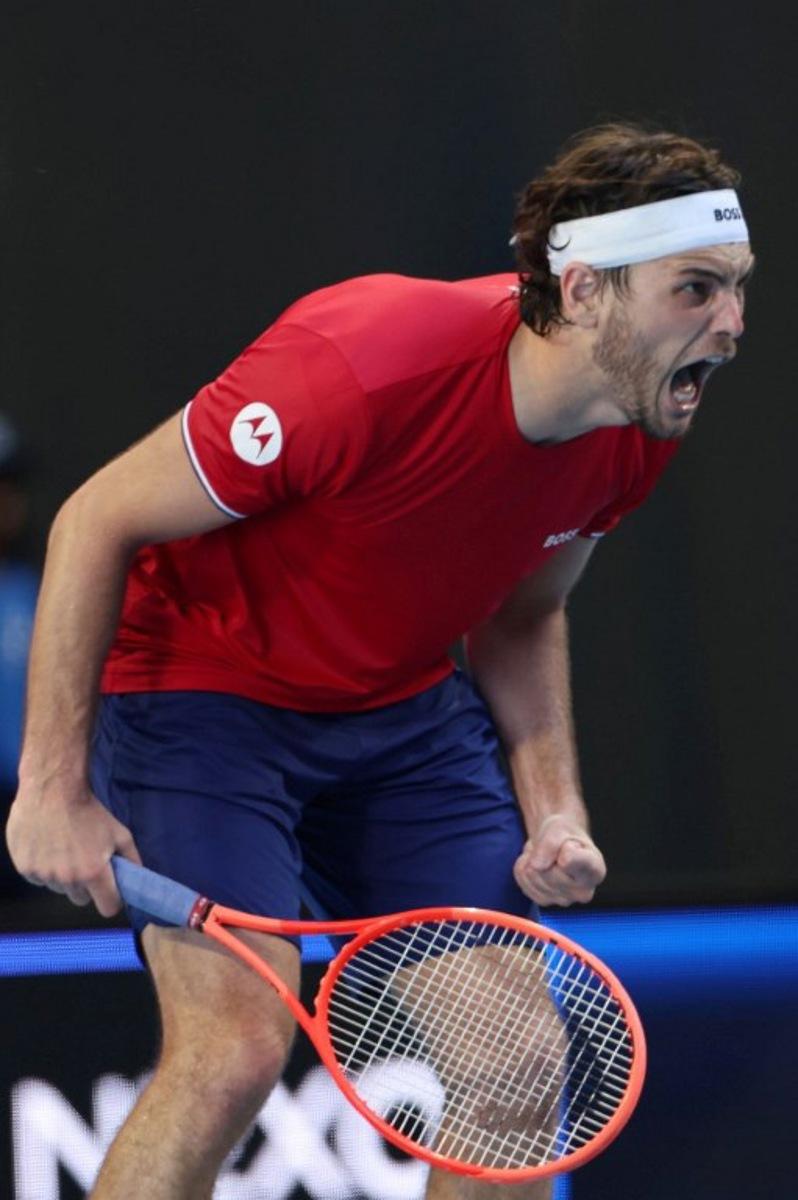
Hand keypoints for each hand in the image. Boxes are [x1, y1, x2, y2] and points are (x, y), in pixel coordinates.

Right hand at [6, 784, 139, 916]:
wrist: (52, 790)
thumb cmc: (90, 811)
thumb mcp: (119, 833)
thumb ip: (132, 859)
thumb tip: (138, 877)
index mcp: (93, 873)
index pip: (107, 908)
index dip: (111, 899)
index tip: (109, 889)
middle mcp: (68, 879)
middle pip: (81, 899)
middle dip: (85, 886)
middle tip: (84, 861)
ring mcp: (44, 875)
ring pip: (59, 888)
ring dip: (62, 876)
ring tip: (63, 849)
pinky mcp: (25, 868)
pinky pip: (38, 879)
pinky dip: (43, 868)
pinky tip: (46, 846)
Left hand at [513, 814, 605, 906]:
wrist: (559, 844)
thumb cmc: (565, 836)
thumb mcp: (560, 828)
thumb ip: (551, 843)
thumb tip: (536, 866)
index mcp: (595, 870)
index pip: (579, 863)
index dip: (567, 854)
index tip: (568, 846)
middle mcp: (583, 892)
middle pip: (548, 870)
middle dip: (544, 853)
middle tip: (553, 848)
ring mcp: (563, 900)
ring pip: (533, 875)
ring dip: (533, 858)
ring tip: (546, 855)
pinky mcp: (544, 901)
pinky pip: (522, 880)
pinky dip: (524, 866)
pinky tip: (538, 864)